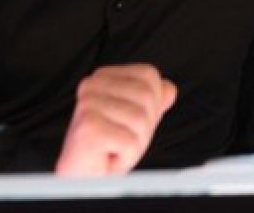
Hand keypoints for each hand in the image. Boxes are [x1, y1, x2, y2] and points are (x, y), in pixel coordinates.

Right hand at [54, 64, 176, 176]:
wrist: (84, 177)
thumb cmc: (105, 150)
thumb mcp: (135, 120)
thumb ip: (153, 101)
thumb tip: (169, 89)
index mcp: (102, 77)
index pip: (149, 76)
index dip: (151, 104)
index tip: (128, 122)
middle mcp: (91, 86)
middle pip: (147, 96)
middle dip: (144, 125)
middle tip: (120, 138)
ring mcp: (88, 105)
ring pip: (140, 120)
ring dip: (135, 143)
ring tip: (114, 148)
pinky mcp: (89, 128)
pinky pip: (131, 142)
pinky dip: (126, 156)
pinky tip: (107, 156)